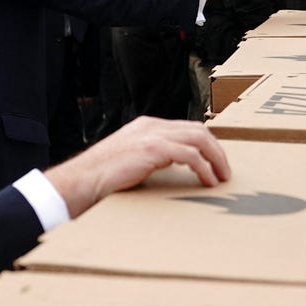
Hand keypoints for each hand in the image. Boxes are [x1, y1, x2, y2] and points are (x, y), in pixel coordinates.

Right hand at [46, 116, 230, 218]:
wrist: (81, 180)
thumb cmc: (102, 176)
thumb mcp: (130, 159)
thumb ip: (151, 156)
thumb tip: (172, 165)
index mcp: (146, 126)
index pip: (186, 127)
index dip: (205, 144)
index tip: (215, 161)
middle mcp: (151, 126)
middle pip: (197, 129)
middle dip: (216, 149)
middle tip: (224, 170)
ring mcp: (152, 135)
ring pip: (198, 138)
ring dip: (215, 158)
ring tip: (222, 176)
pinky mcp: (153, 149)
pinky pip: (190, 155)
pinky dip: (204, 167)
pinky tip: (209, 180)